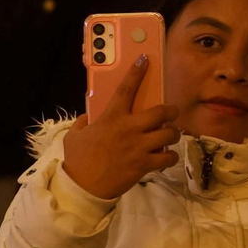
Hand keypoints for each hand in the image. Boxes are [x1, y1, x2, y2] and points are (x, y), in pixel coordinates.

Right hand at [61, 55, 180, 199]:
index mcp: (111, 118)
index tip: (145, 59)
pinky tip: (166, 157)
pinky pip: (168, 157)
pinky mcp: (145, 164)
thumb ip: (83, 123)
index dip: (136, 73)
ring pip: (170, 134)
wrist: (83, 187)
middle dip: (171, 111)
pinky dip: (170, 157)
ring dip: (172, 134)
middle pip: (161, 112)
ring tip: (169, 136)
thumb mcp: (75, 136)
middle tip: (171, 114)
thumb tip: (88, 117)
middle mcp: (129, 129)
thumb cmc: (78, 160)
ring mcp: (139, 147)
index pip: (125, 89)